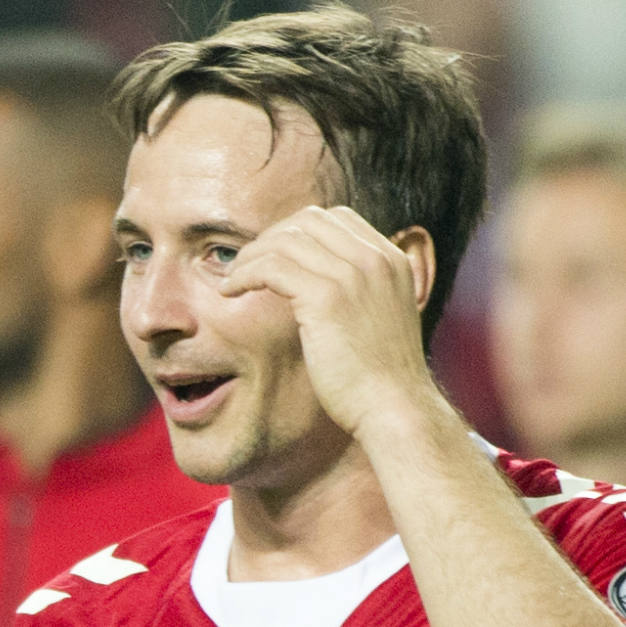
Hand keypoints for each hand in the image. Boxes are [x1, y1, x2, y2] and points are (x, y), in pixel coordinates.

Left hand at [217, 204, 441, 437]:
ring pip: (285, 240)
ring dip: (251, 256)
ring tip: (232, 281)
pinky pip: (271, 266)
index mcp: (392, 260)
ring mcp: (353, 275)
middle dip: (271, 238)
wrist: (394, 407)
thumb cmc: (380, 377)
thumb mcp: (378, 318)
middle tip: (247, 266)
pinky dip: (245, 273)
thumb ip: (359, 292)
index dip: (296, 232)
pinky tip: (230, 292)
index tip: (271, 258)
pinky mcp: (327, 297)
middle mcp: (376, 259)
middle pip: (309, 220)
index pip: (336, 219)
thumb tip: (317, 285)